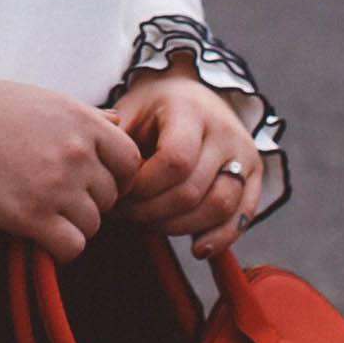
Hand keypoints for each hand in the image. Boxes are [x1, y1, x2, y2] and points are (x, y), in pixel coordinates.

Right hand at [0, 78, 145, 263]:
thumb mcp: (43, 99)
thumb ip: (85, 115)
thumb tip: (116, 121)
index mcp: (83, 121)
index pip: (130, 160)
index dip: (119, 176)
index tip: (98, 181)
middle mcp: (77, 153)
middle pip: (110, 196)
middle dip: (91, 201)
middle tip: (62, 198)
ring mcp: (57, 186)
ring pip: (93, 225)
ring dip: (74, 225)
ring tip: (47, 214)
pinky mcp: (33, 216)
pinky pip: (71, 247)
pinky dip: (61, 248)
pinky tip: (42, 236)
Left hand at [105, 65, 265, 260]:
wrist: (195, 93)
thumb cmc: (155, 107)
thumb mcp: (130, 110)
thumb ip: (113, 140)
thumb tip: (88, 173)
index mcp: (190, 110)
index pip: (174, 161)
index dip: (143, 187)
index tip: (119, 191)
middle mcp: (224, 131)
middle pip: (191, 190)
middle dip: (151, 212)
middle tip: (125, 214)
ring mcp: (244, 154)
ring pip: (217, 207)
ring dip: (178, 227)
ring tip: (149, 224)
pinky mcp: (255, 176)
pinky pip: (242, 216)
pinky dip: (221, 237)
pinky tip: (197, 248)